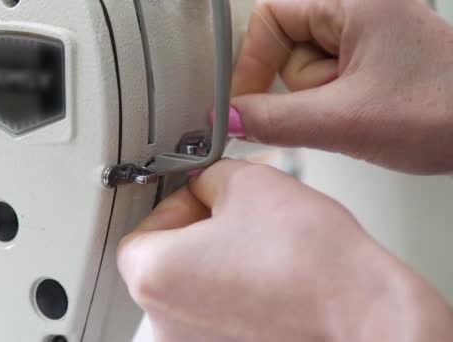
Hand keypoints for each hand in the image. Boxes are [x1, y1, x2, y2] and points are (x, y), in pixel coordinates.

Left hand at [118, 160, 452, 341]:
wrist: (364, 317)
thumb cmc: (310, 262)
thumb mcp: (247, 182)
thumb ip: (208, 176)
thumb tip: (205, 184)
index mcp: (152, 275)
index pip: (143, 228)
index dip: (177, 204)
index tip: (206, 197)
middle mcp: (164, 322)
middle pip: (167, 261)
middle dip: (200, 231)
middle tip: (239, 217)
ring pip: (195, 289)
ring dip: (218, 263)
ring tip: (262, 251)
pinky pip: (218, 317)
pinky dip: (236, 296)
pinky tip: (270, 282)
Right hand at [231, 0, 452, 173]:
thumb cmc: (446, 111)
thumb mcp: (344, 120)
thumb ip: (274, 120)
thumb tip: (228, 119)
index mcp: (353, 0)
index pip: (268, 18)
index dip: (251, 63)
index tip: (244, 103)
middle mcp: (359, 8)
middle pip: (283, 46)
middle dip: (297, 88)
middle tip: (327, 108)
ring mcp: (366, 34)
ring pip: (302, 70)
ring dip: (316, 101)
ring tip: (355, 112)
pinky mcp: (370, 59)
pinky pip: (323, 81)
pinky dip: (329, 105)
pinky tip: (358, 114)